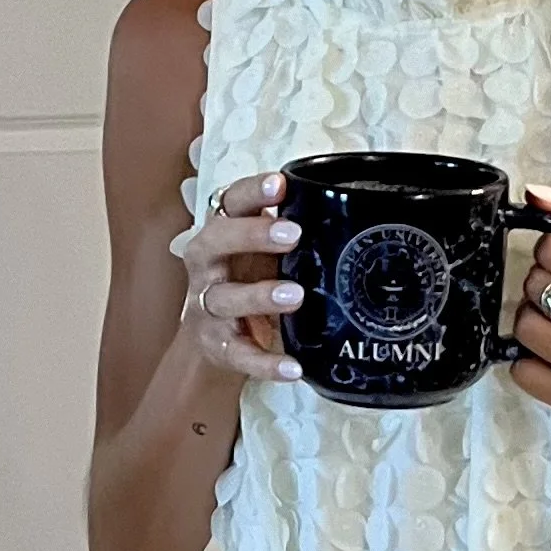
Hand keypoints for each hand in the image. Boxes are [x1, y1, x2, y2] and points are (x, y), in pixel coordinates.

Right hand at [180, 171, 304, 381]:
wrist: (214, 337)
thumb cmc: (247, 277)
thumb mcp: (261, 248)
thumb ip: (285, 227)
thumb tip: (344, 204)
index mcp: (221, 232)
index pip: (230, 201)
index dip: (252, 191)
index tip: (280, 184)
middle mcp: (207, 265)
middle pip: (216, 241)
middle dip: (252, 234)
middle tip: (292, 234)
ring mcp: (209, 306)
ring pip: (225, 298)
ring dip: (259, 295)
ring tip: (295, 296)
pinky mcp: (218, 346)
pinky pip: (240, 355)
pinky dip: (265, 363)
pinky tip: (293, 367)